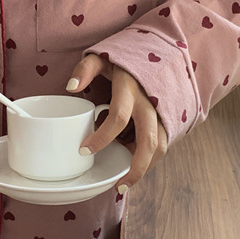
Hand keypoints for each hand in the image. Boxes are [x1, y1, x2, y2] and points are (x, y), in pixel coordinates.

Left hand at [66, 54, 167, 193]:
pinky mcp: (169, 118)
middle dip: (135, 168)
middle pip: (148, 142)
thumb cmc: (125, 58)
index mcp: (130, 89)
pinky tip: (133, 162)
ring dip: (144, 167)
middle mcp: (150, 103)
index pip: (118, 118)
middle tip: (118, 186)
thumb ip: (85, 69)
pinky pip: (163, 143)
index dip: (101, 138)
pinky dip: (149, 158)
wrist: (160, 52)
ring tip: (125, 180)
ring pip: (160, 147)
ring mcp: (162, 112)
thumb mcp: (102, 57)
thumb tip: (71, 87)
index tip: (84, 151)